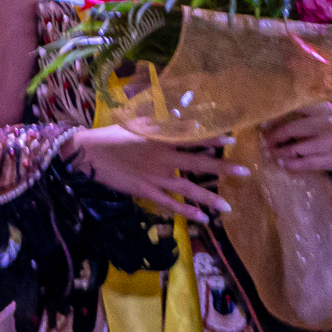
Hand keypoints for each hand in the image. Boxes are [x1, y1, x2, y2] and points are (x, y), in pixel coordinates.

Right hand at [67, 126, 244, 221]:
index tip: (232, 141)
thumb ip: (155, 121)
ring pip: (187, 188)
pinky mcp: (145, 191)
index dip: (212, 140)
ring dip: (208, 198)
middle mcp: (161, 158)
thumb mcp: (132, 124)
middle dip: (222, 168)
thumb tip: (173, 113)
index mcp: (159, 139)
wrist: (86, 155)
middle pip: (197, 164)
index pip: (191, 138)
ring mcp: (154, 177)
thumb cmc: (108, 136)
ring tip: (228, 207)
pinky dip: (186, 211)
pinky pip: (169, 204)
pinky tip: (203, 219)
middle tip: (244, 172)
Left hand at [265, 101, 331, 173]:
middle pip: (292, 129)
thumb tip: (268, 124)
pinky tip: (284, 164)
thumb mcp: (322, 113)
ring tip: (271, 154)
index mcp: (321, 109)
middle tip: (263, 143)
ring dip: (280, 153)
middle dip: (274, 138)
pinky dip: (292, 165)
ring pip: (297, 149)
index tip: (261, 125)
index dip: (274, 117)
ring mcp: (330, 142)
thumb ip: (302, 114)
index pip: (294, 108)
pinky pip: (307, 163)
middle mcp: (326, 123)